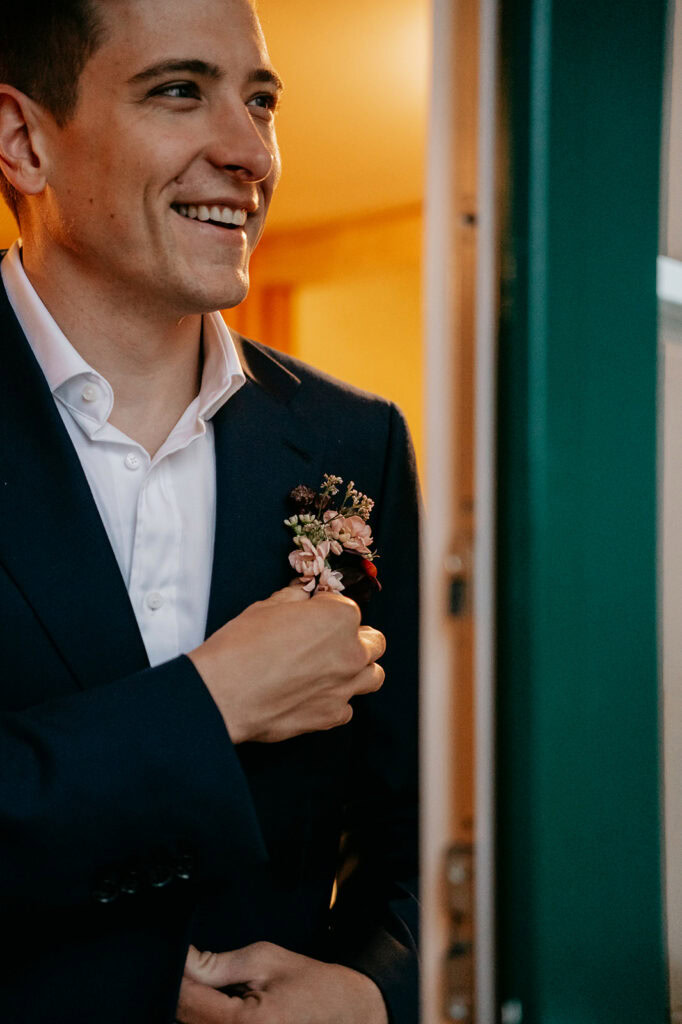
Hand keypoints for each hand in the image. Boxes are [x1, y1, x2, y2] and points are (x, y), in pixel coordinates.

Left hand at [176, 943, 388, 1023]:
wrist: (344, 1013)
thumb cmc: (308, 983)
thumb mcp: (264, 959)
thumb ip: (216, 964)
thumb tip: (179, 959)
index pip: (186, 1002)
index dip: (175, 976)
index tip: (176, 958)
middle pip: (184, 1021)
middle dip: (185, 995)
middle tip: (197, 971)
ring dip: (195, 1011)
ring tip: (219, 991)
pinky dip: (209, 1020)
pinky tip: (222, 1008)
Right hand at [188, 585, 385, 743]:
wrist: (224, 692)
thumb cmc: (242, 645)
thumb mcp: (268, 607)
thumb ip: (295, 599)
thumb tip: (301, 594)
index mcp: (340, 617)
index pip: (349, 610)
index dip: (329, 612)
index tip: (313, 618)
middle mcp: (352, 652)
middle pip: (374, 643)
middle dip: (355, 640)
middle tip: (328, 643)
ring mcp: (345, 687)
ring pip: (372, 676)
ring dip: (358, 671)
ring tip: (331, 671)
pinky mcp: (331, 716)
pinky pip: (347, 707)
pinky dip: (335, 701)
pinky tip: (313, 697)